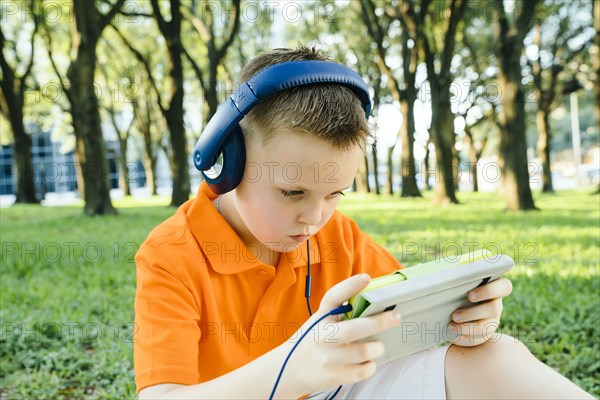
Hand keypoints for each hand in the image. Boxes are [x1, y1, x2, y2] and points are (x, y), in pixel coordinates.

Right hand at [274, 274, 400, 397]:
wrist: (289, 369)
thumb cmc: (313, 340)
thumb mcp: (320, 321)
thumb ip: (340, 312)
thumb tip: (372, 298)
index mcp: (320, 317)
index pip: (333, 297)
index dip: (350, 286)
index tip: (366, 278)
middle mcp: (322, 336)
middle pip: (355, 328)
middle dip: (380, 322)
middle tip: (395, 317)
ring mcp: (327, 358)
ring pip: (364, 351)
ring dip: (377, 347)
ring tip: (378, 345)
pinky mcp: (333, 376)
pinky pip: (363, 371)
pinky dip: (371, 365)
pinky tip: (368, 361)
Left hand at [448, 278, 512, 346]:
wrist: (452, 307)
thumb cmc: (456, 288)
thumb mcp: (458, 281)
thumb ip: (459, 277)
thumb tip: (448, 277)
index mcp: (493, 287)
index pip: (504, 286)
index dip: (490, 291)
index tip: (469, 295)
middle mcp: (496, 303)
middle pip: (494, 309)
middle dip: (472, 313)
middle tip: (455, 315)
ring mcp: (493, 319)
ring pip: (486, 326)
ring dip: (467, 327)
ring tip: (451, 325)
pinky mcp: (485, 332)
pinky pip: (479, 338)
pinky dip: (464, 337)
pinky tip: (452, 334)